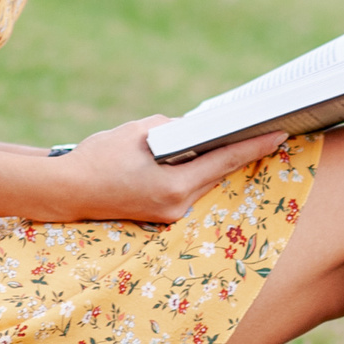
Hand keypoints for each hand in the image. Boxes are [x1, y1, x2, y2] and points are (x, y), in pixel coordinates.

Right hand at [38, 117, 286, 224]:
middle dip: (240, 151)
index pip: (224, 161)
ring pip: (204, 180)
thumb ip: (173, 129)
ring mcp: (169, 214)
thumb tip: (194, 131)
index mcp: (174, 186)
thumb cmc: (98, 157)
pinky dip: (197, 170)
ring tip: (240, 136)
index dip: (254, 145)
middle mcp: (177, 206)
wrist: (64, 192)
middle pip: (218, 173)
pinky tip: (206, 153)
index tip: (279, 132)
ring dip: (217, 160)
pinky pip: (188, 187)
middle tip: (266, 129)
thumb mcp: (137, 131)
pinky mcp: (160, 213)